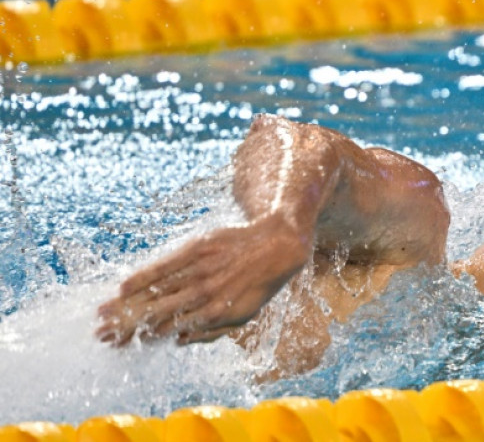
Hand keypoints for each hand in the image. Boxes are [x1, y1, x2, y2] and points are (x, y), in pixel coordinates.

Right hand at [96, 215, 308, 345]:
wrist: (277, 245)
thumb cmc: (258, 284)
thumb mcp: (243, 316)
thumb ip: (211, 331)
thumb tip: (177, 341)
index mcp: (215, 314)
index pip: (168, 330)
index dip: (141, 339)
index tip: (119, 345)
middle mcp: (204, 295)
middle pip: (156, 314)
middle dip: (126, 326)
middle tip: (100, 335)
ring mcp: (200, 271)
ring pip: (156, 291)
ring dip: (126, 305)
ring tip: (102, 314)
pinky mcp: (197, 249)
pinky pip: (165, 265)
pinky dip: (143, 277)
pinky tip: (123, 287)